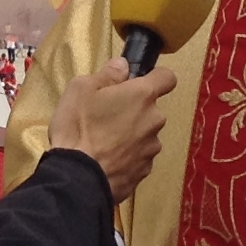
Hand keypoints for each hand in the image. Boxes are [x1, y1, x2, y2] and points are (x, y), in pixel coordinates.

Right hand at [47, 58, 177, 202]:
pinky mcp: (144, 172)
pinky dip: (126, 157)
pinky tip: (106, 160)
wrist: (77, 178)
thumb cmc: (77, 128)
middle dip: (134, 111)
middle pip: (151, 110)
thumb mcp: (81, 89)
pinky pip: (138, 158)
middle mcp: (154, 121)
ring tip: (103, 142)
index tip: (138, 83)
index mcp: (142, 96)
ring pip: (145, 135)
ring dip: (131, 135)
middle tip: (106, 116)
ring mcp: (151, 149)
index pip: (167, 78)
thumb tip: (123, 67)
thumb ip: (107, 74)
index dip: (154, 77)